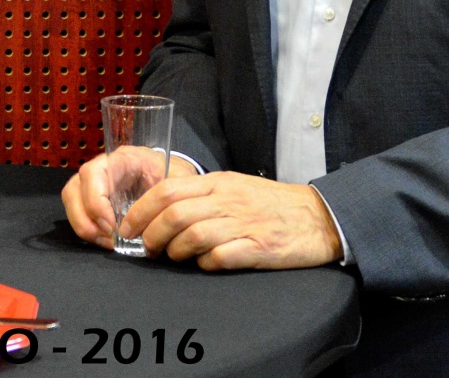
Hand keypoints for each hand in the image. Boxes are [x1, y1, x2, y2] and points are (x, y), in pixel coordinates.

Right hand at [62, 150, 199, 249]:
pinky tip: (107, 241)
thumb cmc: (175, 177)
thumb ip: (167, 195)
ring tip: (107, 242)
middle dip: (84, 219)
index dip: (95, 201)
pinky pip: (78, 213)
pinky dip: (88, 230)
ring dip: (84, 226)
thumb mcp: (179, 181)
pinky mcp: (94, 199)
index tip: (112, 226)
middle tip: (108, 239)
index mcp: (122, 159)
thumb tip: (156, 217)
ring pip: (71, 201)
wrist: (175, 177)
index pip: (93, 173)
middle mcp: (102, 169)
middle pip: (73, 188)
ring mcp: (94, 184)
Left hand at [122, 171, 341, 270]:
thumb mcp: (234, 187)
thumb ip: (202, 195)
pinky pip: (221, 257)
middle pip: (174, 214)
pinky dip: (205, 264)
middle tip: (147, 248)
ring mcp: (244, 224)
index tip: (128, 228)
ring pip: (192, 235)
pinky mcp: (259, 248)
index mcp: (218, 183)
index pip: (167, 190)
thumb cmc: (272, 204)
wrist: (319, 217)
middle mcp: (227, 200)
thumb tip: (163, 210)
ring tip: (174, 258)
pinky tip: (204, 265)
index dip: (141, 211)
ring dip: (175, 251)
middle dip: (152, 234)